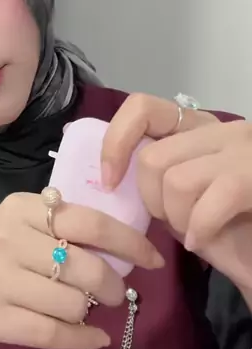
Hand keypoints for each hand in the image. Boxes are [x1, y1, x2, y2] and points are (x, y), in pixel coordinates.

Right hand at [0, 191, 163, 348]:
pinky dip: (83, 338)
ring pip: (72, 301)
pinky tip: (93, 337)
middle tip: (117, 293)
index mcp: (21, 208)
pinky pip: (53, 333)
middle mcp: (8, 239)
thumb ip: (58, 226)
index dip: (128, 241)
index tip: (152, 258)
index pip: (89, 220)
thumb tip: (123, 245)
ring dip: (92, 312)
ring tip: (90, 311)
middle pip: (85, 265)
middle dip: (113, 284)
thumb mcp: (14, 225)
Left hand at [102, 93, 251, 289]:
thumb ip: (157, 179)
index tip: (109, 182)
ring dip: (175, 218)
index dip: (116, 143)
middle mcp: (220, 129)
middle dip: (151, 200)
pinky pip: (206, 205)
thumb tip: (113, 179)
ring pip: (175, 180)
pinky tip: (201, 240)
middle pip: (152, 157)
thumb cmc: (230, 230)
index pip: (142, 108)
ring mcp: (242, 150)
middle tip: (172, 221)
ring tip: (192, 232)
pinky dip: (197, 230)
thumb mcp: (185, 198)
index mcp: (198, 128)